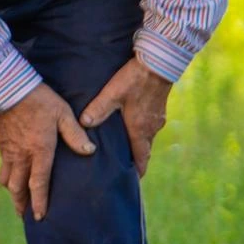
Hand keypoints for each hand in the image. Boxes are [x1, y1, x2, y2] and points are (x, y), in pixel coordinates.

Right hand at [0, 82, 94, 221]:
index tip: (39, 217)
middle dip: (21, 204)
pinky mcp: (1, 143)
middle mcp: (21, 155)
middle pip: (17, 188)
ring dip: (12, 192)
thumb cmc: (41, 100)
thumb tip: (89, 151)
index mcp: (39, 151)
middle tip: (26, 216)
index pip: (38, 183)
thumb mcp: (63, 114)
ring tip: (18, 199)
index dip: (39, 202)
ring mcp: (8, 150)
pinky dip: (6, 176)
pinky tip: (12, 175)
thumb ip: (76, 134)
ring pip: (6, 180)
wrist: (10, 87)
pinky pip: (2, 166)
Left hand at [80, 56, 170, 177]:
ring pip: (147, 138)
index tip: (131, 182)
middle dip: (136, 160)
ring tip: (126, 148)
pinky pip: (150, 127)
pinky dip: (142, 132)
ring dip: (138, 145)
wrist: (159, 61)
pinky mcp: (159, 108)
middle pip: (144, 151)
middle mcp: (151, 128)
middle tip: (124, 168)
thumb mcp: (113, 93)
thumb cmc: (135, 78)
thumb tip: (84, 124)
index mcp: (140, 129)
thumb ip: (98, 109)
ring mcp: (157, 118)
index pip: (141, 159)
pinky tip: (133, 126)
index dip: (137, 172)